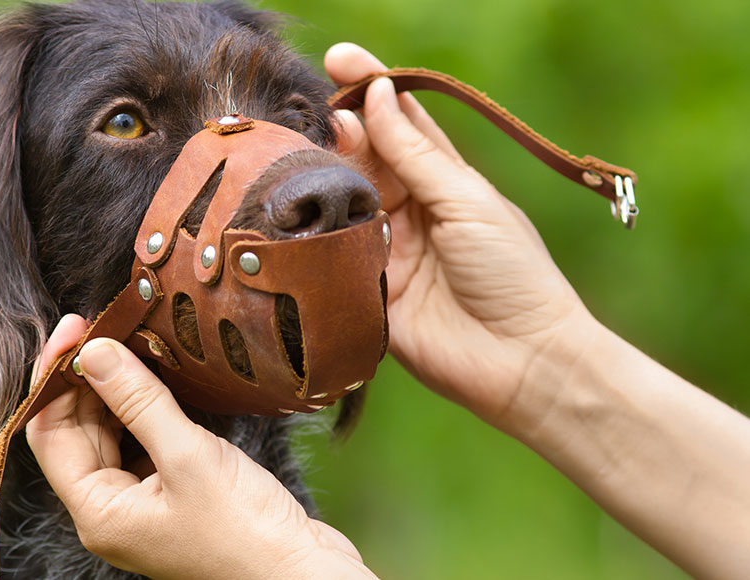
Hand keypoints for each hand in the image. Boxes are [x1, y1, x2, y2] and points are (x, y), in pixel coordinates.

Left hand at [26, 316, 376, 579]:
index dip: (54, 377)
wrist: (303, 573)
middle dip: (86, 377)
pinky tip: (160, 376)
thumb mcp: (188, 456)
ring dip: (116, 388)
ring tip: (132, 340)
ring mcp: (141, 502)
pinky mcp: (172, 491)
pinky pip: (142, 440)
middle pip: (75, 430)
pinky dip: (145, 406)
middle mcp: (111, 509)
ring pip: (109, 432)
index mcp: (98, 512)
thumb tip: (93, 352)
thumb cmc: (246, 531)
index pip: (48, 433)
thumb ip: (137, 401)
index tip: (74, 328)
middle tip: (105, 323)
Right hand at [325, 43, 596, 427]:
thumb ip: (416, 153)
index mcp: (441, 181)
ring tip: (306, 153)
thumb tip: (376, 96)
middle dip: (340, 130)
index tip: (339, 59)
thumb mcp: (467, 201)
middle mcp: (407, 211)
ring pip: (339, 202)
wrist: (522, 360)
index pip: (399, 122)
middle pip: (362, 158)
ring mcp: (382, 251)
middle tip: (322, 113)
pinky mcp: (364, 292)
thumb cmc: (513, 273)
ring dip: (322, 177)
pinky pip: (329, 257)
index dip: (370, 88)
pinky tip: (296, 211)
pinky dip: (312, 234)